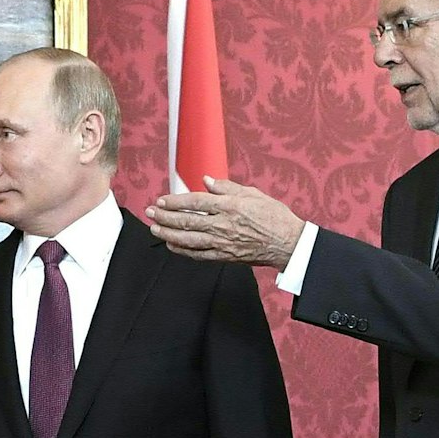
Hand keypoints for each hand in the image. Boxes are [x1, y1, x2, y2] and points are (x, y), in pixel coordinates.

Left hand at [144, 177, 303, 266]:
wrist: (288, 243)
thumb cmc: (274, 216)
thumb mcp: (253, 193)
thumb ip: (227, 187)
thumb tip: (207, 180)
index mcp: (230, 206)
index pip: (195, 202)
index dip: (175, 201)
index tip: (162, 200)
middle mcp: (223, 224)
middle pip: (187, 221)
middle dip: (164, 217)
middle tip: (150, 213)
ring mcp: (223, 242)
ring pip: (188, 240)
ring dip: (168, 234)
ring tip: (155, 229)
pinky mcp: (225, 256)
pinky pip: (199, 254)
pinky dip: (183, 251)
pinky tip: (172, 246)